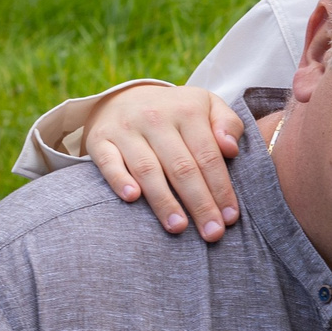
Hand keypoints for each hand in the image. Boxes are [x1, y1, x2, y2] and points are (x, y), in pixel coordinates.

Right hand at [86, 85, 243, 241]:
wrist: (125, 97)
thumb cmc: (177, 112)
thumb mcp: (208, 106)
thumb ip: (228, 124)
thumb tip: (231, 149)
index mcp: (187, 111)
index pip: (208, 156)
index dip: (221, 189)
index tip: (230, 218)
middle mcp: (156, 118)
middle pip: (182, 167)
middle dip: (199, 203)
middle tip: (212, 233)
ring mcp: (126, 129)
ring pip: (148, 169)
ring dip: (164, 201)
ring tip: (178, 227)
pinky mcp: (100, 140)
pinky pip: (109, 163)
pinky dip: (119, 180)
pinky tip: (132, 198)